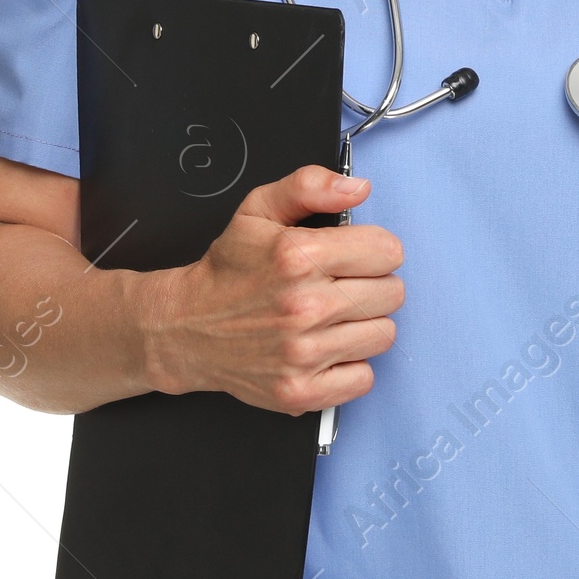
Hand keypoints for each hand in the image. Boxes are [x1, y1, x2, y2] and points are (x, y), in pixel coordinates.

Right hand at [140, 165, 404, 413]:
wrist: (186, 328)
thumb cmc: (228, 269)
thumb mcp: (258, 209)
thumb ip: (310, 186)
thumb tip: (358, 189)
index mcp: (297, 256)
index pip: (388, 251)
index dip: (374, 248)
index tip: (354, 255)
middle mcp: (303, 307)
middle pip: (392, 293)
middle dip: (372, 284)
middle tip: (340, 285)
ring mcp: (302, 354)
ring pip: (383, 334)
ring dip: (364, 324)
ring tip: (333, 316)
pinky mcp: (301, 392)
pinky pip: (364, 379)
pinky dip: (350, 365)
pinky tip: (326, 348)